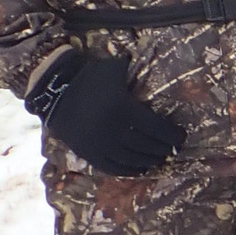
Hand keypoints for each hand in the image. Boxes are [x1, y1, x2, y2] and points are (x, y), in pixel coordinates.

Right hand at [24, 51, 182, 175]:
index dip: (172, 135)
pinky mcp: (87, 153)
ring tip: (159, 158)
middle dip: (162, 149)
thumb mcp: (115, 69)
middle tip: (173, 149)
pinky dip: (128, 171)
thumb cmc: (90, 77)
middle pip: (145, 145)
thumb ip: (136, 72)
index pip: (156, 128)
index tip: (181, 137)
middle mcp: (112, 129)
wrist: (54, 91)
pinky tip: (140, 169)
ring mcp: (98, 144)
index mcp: (123, 109)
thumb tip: (161, 64)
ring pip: (130, 159)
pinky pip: (111, 167)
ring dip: (148, 161)